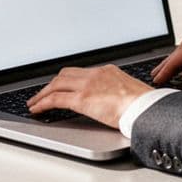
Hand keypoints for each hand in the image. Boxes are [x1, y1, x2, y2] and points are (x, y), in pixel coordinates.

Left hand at [26, 64, 151, 127]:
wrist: (147, 108)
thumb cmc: (144, 105)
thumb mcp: (130, 93)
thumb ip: (117, 94)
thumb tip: (115, 104)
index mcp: (108, 71)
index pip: (80, 72)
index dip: (66, 80)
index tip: (60, 86)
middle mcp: (95, 74)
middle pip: (65, 75)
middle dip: (51, 85)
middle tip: (42, 94)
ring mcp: (87, 85)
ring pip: (56, 84)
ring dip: (42, 94)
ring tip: (34, 103)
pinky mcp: (82, 99)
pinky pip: (55, 99)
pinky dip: (43, 103)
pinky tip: (37, 110)